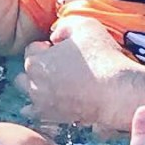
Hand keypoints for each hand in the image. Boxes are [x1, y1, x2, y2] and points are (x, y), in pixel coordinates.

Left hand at [14, 17, 144, 130]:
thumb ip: (64, 26)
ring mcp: (42, 104)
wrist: (117, 91)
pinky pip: (35, 113)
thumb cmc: (102, 57)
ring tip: (61, 82)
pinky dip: (41, 106)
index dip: (48, 46)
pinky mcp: (53, 118)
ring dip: (39, 85)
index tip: (64, 48)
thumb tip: (55, 36)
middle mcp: (33, 85)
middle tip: (62, 65)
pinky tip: (55, 100)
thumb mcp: (85, 26)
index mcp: (36, 62)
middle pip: (27, 72)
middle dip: (40, 67)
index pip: (32, 49)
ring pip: (30, 92)